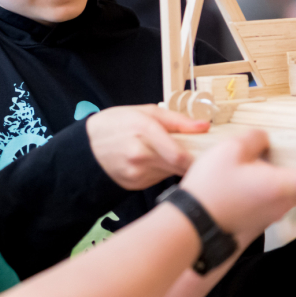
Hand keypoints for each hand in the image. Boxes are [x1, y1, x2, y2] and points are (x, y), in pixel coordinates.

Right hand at [85, 105, 209, 189]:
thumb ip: (177, 120)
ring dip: (176, 166)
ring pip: (170, 173)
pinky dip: (162, 172)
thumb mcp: (145, 111)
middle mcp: (140, 154)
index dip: (199, 157)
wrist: (86, 146)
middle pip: (179, 166)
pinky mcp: (134, 185)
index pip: (180, 155)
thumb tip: (204, 126)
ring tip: (173, 155)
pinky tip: (154, 163)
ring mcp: (136, 173)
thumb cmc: (117, 124)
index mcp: (144, 130)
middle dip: (192, 162)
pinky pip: (158, 179)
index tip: (210, 154)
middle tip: (201, 156)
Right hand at [179, 129, 295, 242]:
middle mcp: (286, 202)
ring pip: (295, 186)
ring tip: (291, 145)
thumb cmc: (212, 191)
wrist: (191, 230)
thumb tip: (264, 140)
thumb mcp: (231, 150)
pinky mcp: (258, 216)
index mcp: (288, 184)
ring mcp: (272, 212)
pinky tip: (262, 163)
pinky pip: (275, 193)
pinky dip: (277, 177)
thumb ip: (254, 139)